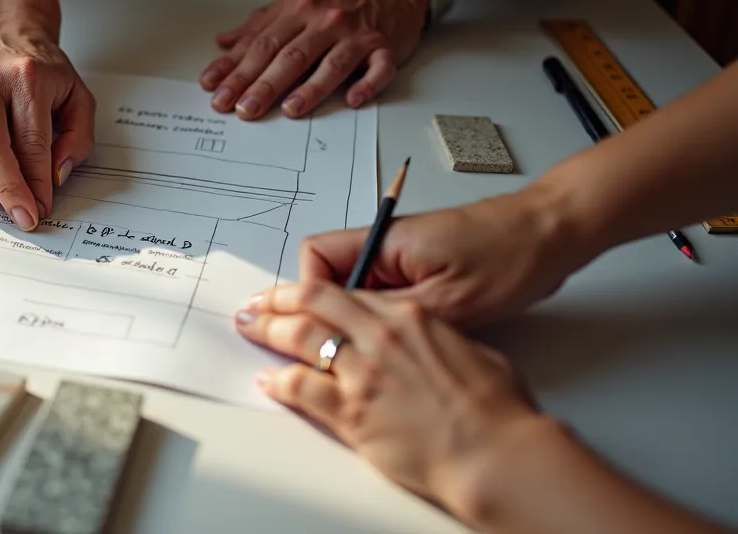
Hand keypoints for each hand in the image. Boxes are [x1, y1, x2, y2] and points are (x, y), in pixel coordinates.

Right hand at [0, 17, 94, 231]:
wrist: (3, 30)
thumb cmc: (39, 69)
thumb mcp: (76, 94)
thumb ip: (77, 137)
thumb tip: (55, 177)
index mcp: (24, 78)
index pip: (30, 145)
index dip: (35, 185)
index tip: (39, 209)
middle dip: (5, 192)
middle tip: (19, 215)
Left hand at [200, 0, 426, 119]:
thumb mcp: (294, 0)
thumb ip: (258, 25)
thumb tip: (224, 44)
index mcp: (297, 7)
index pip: (261, 42)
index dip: (236, 68)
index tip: (215, 89)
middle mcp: (324, 19)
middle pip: (289, 55)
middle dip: (262, 84)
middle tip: (241, 108)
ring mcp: (356, 33)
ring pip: (330, 63)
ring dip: (310, 88)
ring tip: (289, 109)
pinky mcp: (384, 46)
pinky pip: (378, 68)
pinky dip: (367, 84)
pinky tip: (351, 100)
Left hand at [234, 277, 553, 517]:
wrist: (495, 454)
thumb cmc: (495, 410)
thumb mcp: (471, 351)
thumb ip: (439, 339)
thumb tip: (429, 340)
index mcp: (410, 318)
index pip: (345, 292)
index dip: (313, 290)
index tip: (297, 293)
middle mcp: (381, 339)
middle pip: (313, 306)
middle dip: (278, 300)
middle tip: (258, 303)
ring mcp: (364, 375)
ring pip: (301, 339)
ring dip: (269, 331)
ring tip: (251, 327)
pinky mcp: (353, 413)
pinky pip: (302, 389)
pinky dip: (279, 381)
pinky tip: (269, 380)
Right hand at [296, 186, 593, 327]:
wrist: (553, 233)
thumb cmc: (511, 255)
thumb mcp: (450, 301)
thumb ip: (394, 316)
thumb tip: (353, 334)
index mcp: (386, 240)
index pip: (316, 259)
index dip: (309, 294)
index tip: (318, 326)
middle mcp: (386, 244)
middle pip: (327, 274)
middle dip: (320, 308)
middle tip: (319, 342)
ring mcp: (402, 256)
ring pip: (353, 286)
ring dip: (354, 316)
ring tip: (368, 346)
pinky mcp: (420, 268)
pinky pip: (381, 292)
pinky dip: (379, 316)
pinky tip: (397, 340)